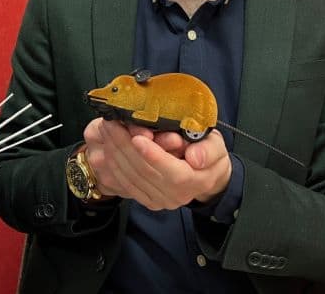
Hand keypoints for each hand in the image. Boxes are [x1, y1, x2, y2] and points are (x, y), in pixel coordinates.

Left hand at [83, 118, 230, 209]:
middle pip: (145, 173)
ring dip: (115, 152)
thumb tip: (195, 158)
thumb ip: (208, 150)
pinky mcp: (147, 199)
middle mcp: (175, 195)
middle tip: (112, 124)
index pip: (172, 173)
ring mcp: (160, 200)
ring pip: (131, 178)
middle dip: (125, 147)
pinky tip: (108, 146)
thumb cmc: (209, 154)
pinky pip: (126, 183)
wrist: (206, 175)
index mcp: (195, 181)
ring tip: (107, 129)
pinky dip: (114, 163)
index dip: (153, 156)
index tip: (138, 138)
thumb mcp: (216, 146)